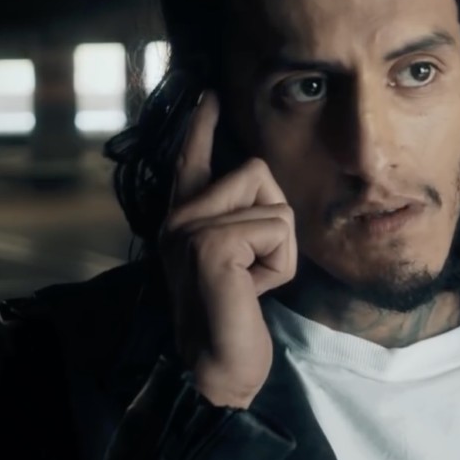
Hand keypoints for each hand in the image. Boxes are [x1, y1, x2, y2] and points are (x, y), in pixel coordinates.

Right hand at [158, 91, 296, 408]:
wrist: (218, 368)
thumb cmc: (235, 315)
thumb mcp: (235, 258)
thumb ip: (237, 219)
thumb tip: (258, 180)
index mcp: (182, 218)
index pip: (191, 158)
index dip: (202, 123)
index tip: (209, 91)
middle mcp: (178, 217)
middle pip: (256, 169)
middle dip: (276, 219)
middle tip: (253, 268)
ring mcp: (189, 228)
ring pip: (273, 202)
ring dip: (281, 247)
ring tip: (251, 280)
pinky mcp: (211, 244)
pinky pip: (277, 229)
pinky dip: (281, 265)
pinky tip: (253, 290)